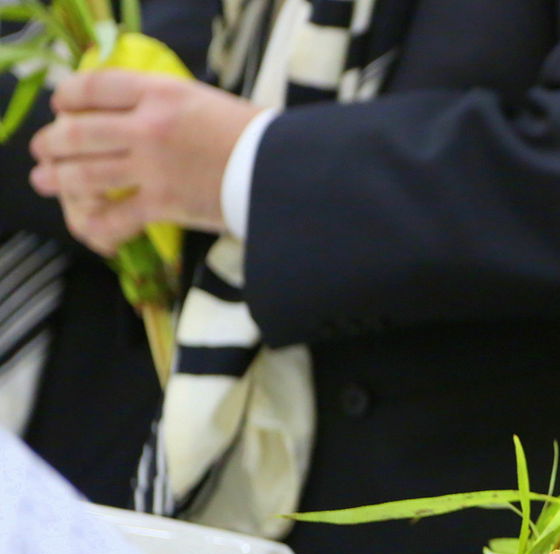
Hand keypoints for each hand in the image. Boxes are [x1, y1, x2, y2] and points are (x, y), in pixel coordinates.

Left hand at [29, 70, 263, 255]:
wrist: (285, 171)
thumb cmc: (257, 138)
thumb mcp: (207, 102)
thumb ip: (168, 106)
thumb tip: (139, 116)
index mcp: (161, 93)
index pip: (94, 87)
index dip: (69, 97)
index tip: (63, 106)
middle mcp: (148, 126)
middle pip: (78, 131)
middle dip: (52, 143)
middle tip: (44, 151)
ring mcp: (152, 167)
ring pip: (84, 173)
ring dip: (58, 179)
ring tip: (46, 182)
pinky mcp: (164, 205)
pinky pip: (114, 217)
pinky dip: (97, 226)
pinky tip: (91, 230)